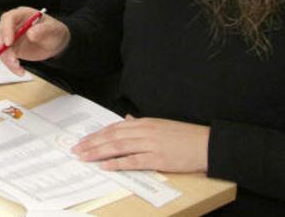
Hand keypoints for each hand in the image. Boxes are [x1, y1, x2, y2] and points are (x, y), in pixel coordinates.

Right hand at [0, 6, 69, 74]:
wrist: (53, 43)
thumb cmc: (54, 33)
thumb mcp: (54, 30)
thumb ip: (44, 30)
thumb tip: (30, 33)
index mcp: (22, 14)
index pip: (8, 18)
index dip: (6, 29)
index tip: (9, 43)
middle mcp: (12, 23)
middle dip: (3, 48)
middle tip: (14, 60)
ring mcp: (8, 35)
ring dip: (5, 58)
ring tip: (18, 67)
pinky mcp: (8, 47)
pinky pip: (1, 55)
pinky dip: (8, 64)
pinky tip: (19, 70)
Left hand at [72, 116, 209, 172]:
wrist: (207, 144)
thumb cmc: (186, 136)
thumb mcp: (161, 125)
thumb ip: (142, 123)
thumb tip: (128, 118)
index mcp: (145, 123)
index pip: (114, 127)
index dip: (97, 134)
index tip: (84, 140)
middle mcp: (145, 131)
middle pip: (112, 136)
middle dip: (92, 143)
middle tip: (76, 149)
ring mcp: (150, 144)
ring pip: (118, 147)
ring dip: (98, 152)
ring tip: (84, 157)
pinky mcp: (157, 158)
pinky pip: (133, 161)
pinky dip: (117, 163)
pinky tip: (105, 166)